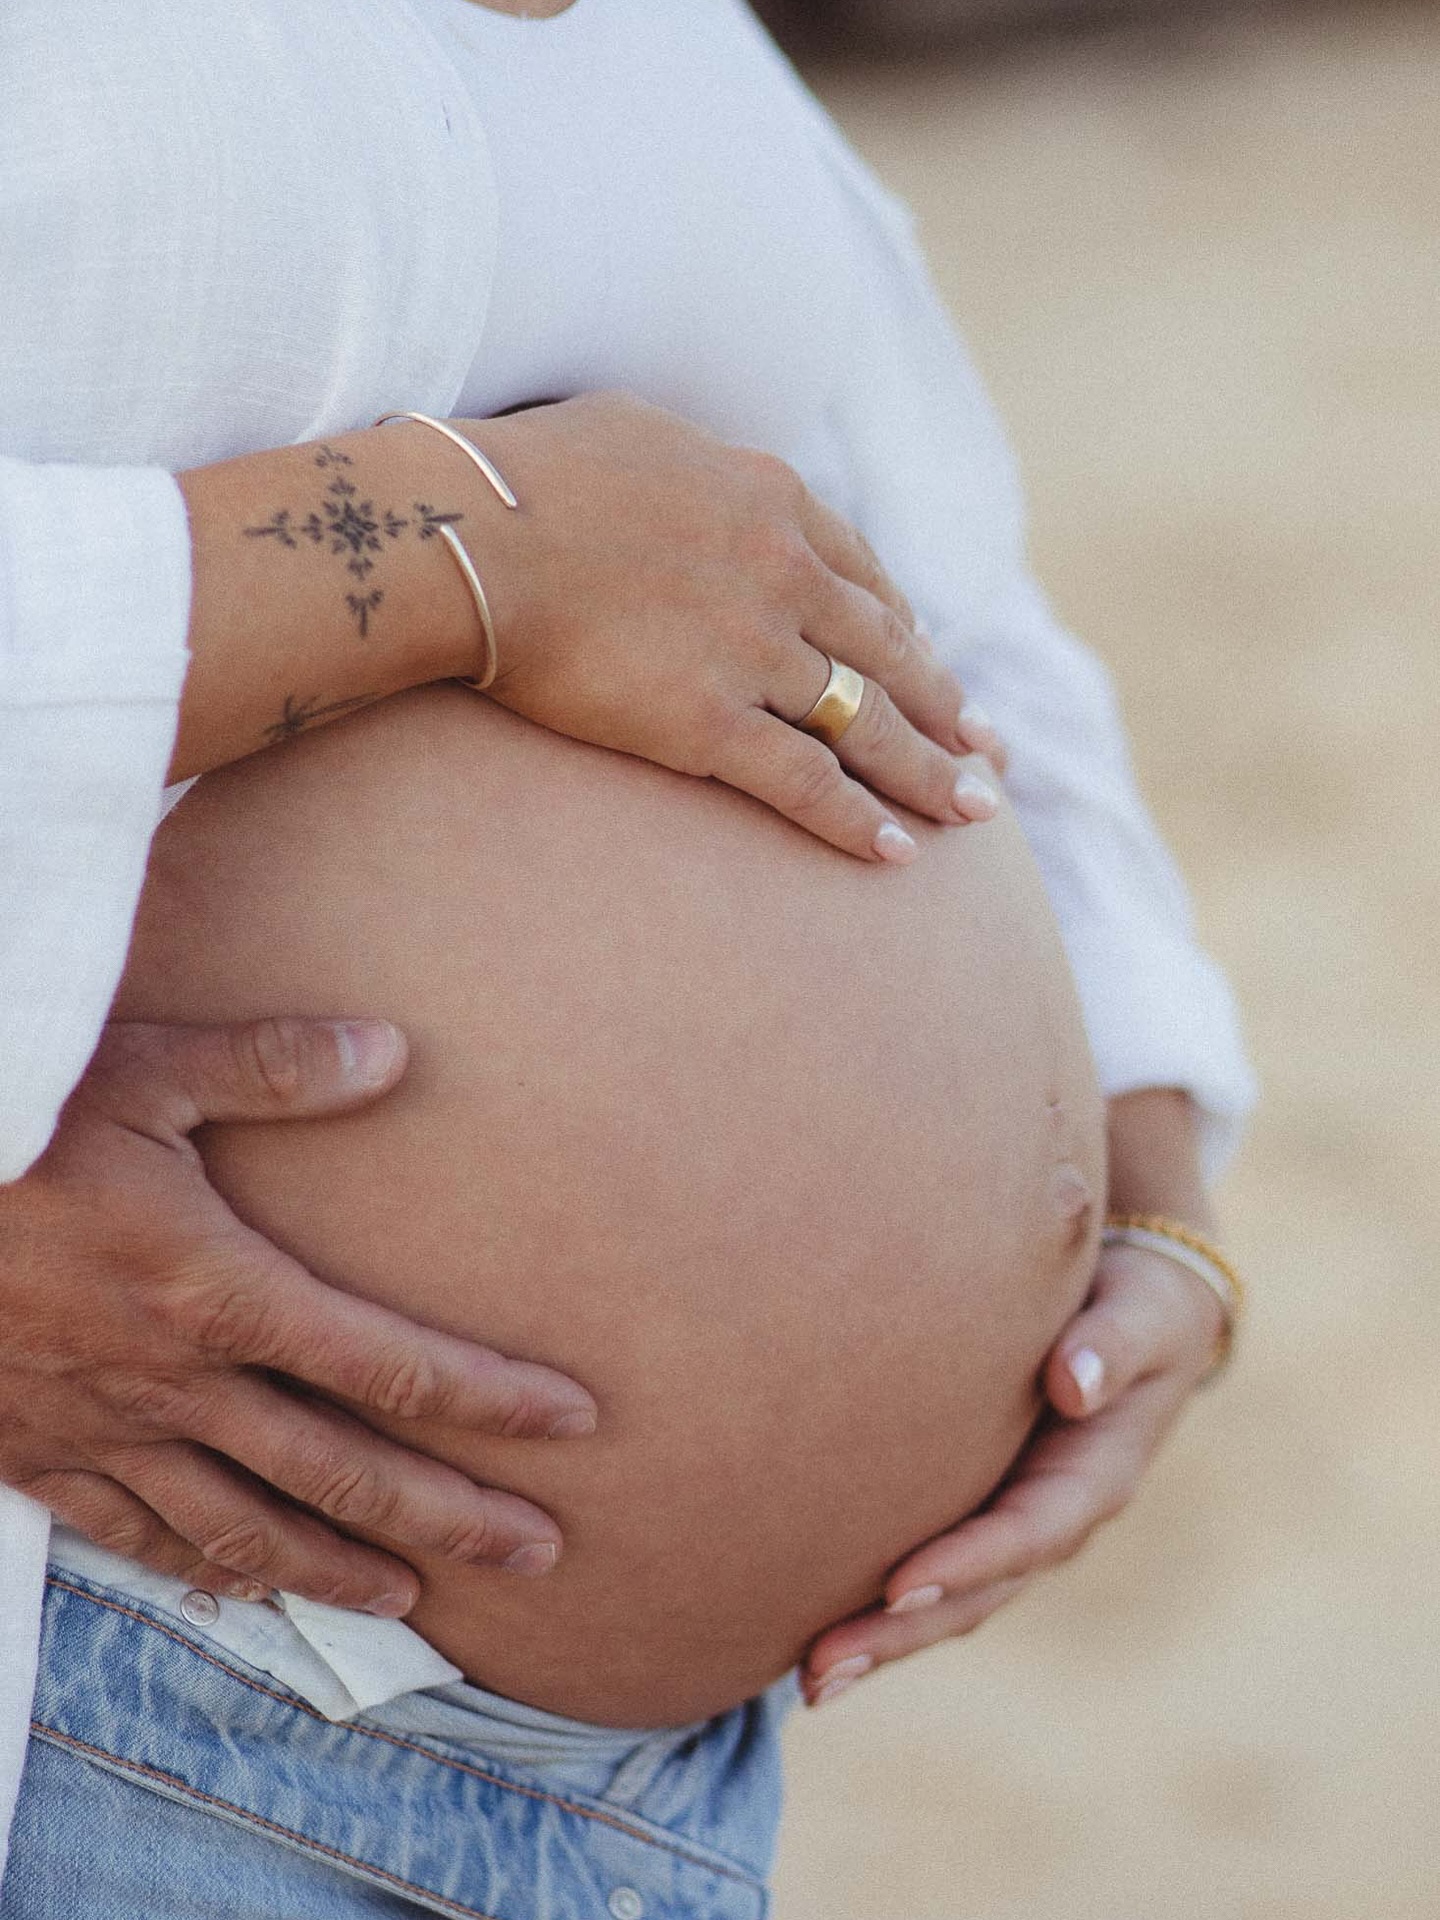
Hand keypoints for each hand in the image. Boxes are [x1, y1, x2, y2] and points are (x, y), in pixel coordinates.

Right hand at [0, 1018, 597, 1614]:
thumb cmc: (13, 1121)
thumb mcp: (145, 1070)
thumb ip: (273, 1067)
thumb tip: (393, 1051)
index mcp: (217, 1290)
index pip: (388, 1363)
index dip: (489, 1398)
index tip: (572, 1420)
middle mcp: (173, 1382)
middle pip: (340, 1472)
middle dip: (448, 1516)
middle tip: (537, 1551)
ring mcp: (102, 1432)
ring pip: (244, 1530)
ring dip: (338, 1569)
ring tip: (411, 1600)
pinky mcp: (36, 1456)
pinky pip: (134, 1537)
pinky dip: (200, 1572)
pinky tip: (239, 1592)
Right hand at [455, 392, 1005, 862]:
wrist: (471, 533)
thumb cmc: (527, 475)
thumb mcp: (637, 432)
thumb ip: (694, 468)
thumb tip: (690, 476)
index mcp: (773, 500)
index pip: (866, 576)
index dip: (908, 630)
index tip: (932, 665)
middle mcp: (786, 574)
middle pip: (890, 654)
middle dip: (948, 708)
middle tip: (990, 749)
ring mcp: (756, 652)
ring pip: (869, 724)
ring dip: (932, 773)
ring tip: (977, 811)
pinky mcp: (711, 723)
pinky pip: (807, 783)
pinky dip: (857, 822)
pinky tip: (899, 854)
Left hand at [800, 1238, 1223, 1704]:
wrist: (1138, 1313)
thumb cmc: (1137, 1307)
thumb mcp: (1143, 1314)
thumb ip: (1112, 1345)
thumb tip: (1072, 1383)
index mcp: (1093, 1479)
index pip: (1027, 1534)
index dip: (967, 1563)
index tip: (898, 1587)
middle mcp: (1048, 1518)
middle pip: (972, 1594)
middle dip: (898, 1635)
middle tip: (819, 1671)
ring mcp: (1006, 1521)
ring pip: (942, 1598)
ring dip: (876, 1639)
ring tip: (804, 1677)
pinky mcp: (970, 1507)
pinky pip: (920, 1565)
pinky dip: (869, 1599)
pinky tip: (798, 1621)